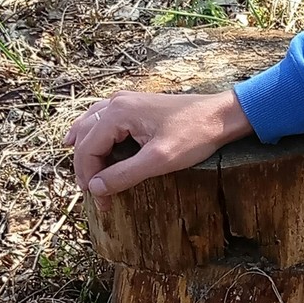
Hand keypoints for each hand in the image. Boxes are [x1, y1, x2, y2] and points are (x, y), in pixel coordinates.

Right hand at [64, 88, 252, 201]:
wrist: (221, 115)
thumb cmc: (194, 135)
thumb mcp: (159, 160)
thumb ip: (124, 174)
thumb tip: (95, 189)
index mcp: (118, 113)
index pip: (88, 149)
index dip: (89, 177)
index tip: (100, 202)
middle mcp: (116, 102)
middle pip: (86, 137)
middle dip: (86, 167)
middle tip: (92, 194)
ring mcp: (125, 100)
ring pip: (90, 125)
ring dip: (85, 149)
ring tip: (82, 171)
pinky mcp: (135, 105)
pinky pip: (102, 119)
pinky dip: (93, 134)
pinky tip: (88, 140)